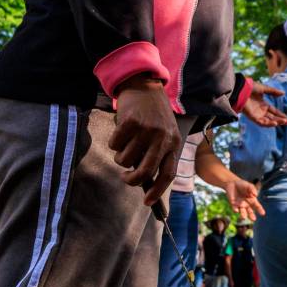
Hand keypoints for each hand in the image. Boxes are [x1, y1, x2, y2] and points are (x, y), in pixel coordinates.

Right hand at [110, 77, 181, 205]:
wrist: (144, 84)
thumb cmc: (153, 114)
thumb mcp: (164, 133)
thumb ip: (158, 154)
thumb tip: (144, 182)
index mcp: (173, 143)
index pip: (168, 173)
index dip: (157, 190)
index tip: (148, 202)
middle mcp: (162, 138)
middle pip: (145, 171)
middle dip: (132, 180)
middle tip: (126, 178)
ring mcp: (147, 130)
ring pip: (126, 159)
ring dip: (120, 157)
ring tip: (124, 145)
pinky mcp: (131, 122)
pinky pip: (115, 144)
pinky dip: (113, 142)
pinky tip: (119, 133)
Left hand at [224, 178, 264, 219]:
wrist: (232, 183)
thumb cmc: (242, 185)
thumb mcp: (249, 186)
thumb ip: (252, 189)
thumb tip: (255, 195)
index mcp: (252, 200)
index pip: (257, 206)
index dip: (260, 210)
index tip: (263, 213)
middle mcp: (247, 204)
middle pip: (250, 212)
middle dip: (251, 216)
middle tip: (253, 219)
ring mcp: (240, 205)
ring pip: (242, 212)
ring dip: (243, 215)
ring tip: (244, 218)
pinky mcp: (233, 204)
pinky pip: (235, 208)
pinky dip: (235, 210)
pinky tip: (236, 210)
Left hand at [242, 81, 286, 127]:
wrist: (240, 89)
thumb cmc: (250, 88)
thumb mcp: (264, 89)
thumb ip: (273, 92)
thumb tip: (283, 93)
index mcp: (263, 105)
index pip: (275, 112)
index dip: (282, 115)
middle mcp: (261, 111)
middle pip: (273, 118)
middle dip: (282, 120)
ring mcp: (257, 115)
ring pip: (268, 121)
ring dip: (277, 122)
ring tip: (284, 122)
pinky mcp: (252, 117)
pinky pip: (261, 123)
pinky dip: (268, 124)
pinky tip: (275, 123)